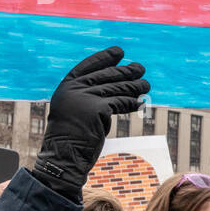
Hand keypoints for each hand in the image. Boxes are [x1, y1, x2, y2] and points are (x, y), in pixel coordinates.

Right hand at [31, 47, 148, 200]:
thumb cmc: (70, 138)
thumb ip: (87, 96)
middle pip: (105, 76)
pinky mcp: (97, 109)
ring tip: (146, 84)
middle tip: (140, 68)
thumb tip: (116, 85)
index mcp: (66, 87)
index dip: (104, 58)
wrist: (63, 158)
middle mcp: (73, 89)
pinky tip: (141, 102)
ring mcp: (85, 98)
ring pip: (116, 88)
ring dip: (134, 86)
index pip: (88, 66)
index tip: (119, 52)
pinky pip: (121, 103)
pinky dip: (133, 103)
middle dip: (125, 71)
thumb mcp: (75, 111)